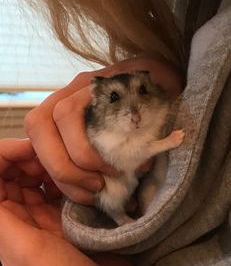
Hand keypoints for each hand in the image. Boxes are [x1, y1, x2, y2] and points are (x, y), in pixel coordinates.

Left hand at [0, 139, 156, 265]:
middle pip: (13, 179)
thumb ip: (0, 215)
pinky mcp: (74, 221)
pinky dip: (67, 180)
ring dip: (48, 169)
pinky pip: (63, 193)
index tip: (31, 148)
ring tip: (68, 163)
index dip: (5, 160)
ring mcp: (50, 222)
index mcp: (6, 231)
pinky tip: (79, 175)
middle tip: (53, 153)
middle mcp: (23, 224)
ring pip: (38, 183)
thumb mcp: (24, 249)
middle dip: (27, 160)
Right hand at [24, 55, 181, 203]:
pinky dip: (62, 177)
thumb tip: (141, 165)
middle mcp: (68, 93)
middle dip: (65, 167)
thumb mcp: (159, 100)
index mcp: (92, 85)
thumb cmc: (155, 89)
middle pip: (39, 127)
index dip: (84, 151)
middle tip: (97, 186)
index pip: (66, 115)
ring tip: (93, 191)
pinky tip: (84, 190)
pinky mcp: (60, 127)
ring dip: (62, 175)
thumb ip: (153, 124)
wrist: (152, 74)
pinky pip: (46, 152)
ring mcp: (59, 107)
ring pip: (37, 141)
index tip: (113, 171)